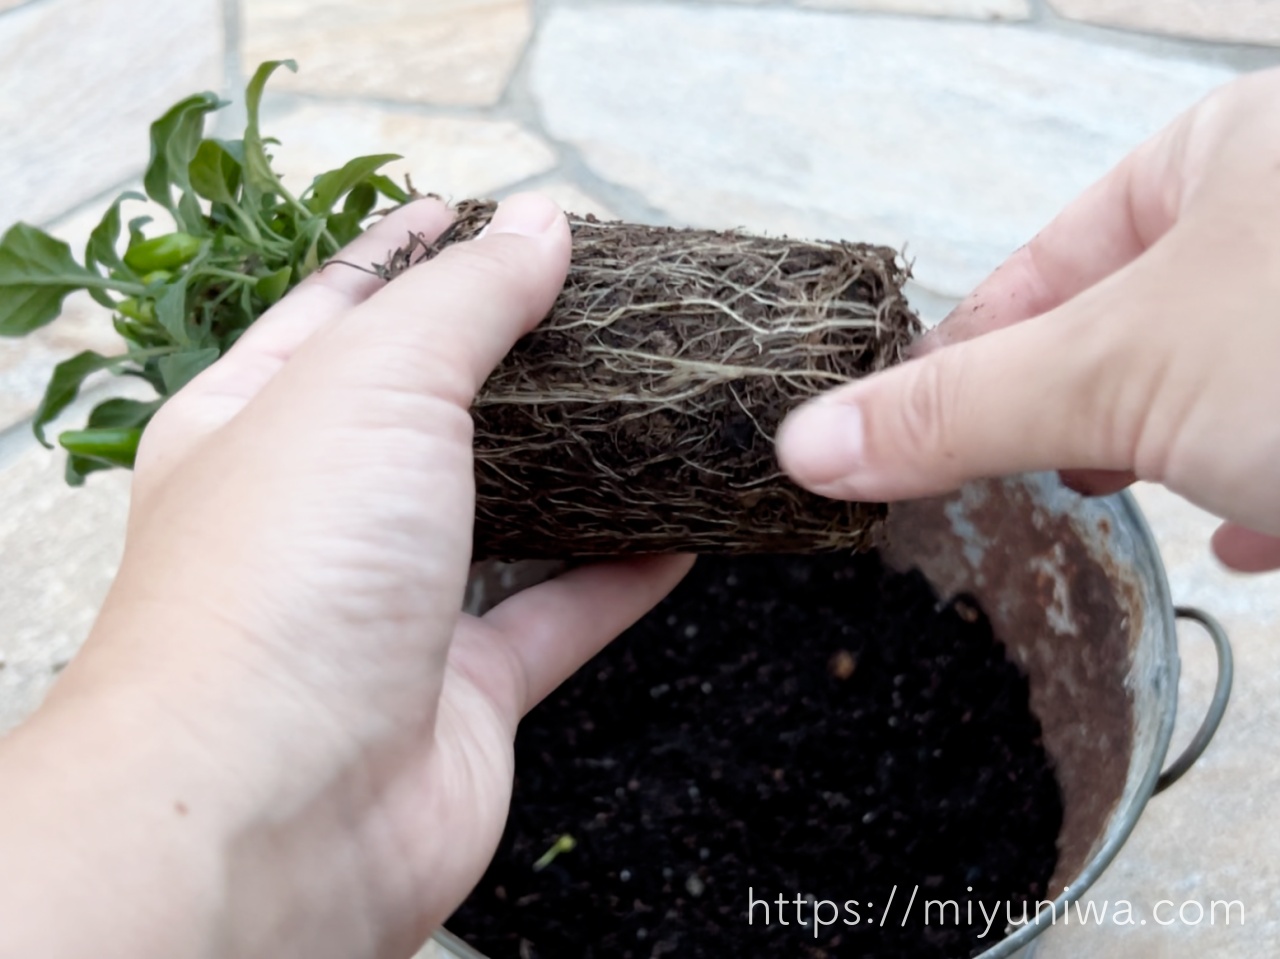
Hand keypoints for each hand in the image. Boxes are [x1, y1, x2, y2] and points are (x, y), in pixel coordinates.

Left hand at [0, 194, 690, 958]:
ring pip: (510, 517)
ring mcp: (393, 605)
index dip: (421, 251)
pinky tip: (686, 528)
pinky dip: (624, 575)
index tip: (501, 213)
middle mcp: (323, 514)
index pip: (346, 307)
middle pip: (437, 411)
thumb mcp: (373, 384)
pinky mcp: (464, 689)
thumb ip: (463, 301)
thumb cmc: (280, 581)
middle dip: (520, 358)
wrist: (278, 810)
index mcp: (259, 423)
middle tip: (608, 304)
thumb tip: (536, 225)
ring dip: (586, 468)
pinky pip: (561, 613)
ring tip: (660, 403)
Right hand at [777, 68, 1279, 572]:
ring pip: (1211, 383)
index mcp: (1220, 154)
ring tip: (1121, 492)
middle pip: (1122, 324)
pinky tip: (1244, 535)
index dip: (968, 353)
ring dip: (1165, 454)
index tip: (911, 430)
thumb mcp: (1120, 372)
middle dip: (1075, 412)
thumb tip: (810, 444)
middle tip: (1030, 471)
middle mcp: (1279, 216)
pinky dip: (1255, 489)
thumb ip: (961, 409)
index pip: (1041, 262)